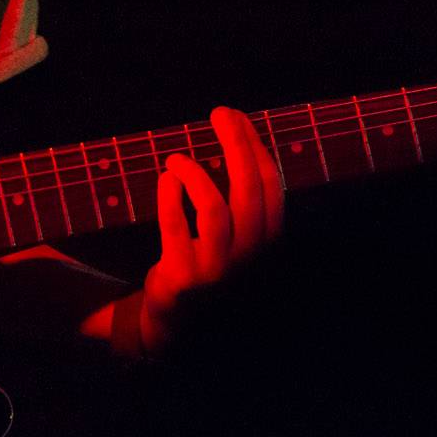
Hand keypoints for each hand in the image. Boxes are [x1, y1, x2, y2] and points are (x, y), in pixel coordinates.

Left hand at [139, 106, 284, 352]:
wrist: (178, 323)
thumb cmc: (207, 265)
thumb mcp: (235, 237)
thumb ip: (241, 198)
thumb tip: (237, 135)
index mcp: (267, 241)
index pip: (269, 185)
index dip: (254, 146)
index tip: (237, 118)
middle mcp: (250, 256)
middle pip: (249, 190)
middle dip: (236, 144)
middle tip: (218, 113)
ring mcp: (218, 270)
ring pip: (215, 210)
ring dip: (195, 175)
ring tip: (176, 159)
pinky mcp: (185, 279)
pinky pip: (176, 228)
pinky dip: (170, 197)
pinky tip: (166, 177)